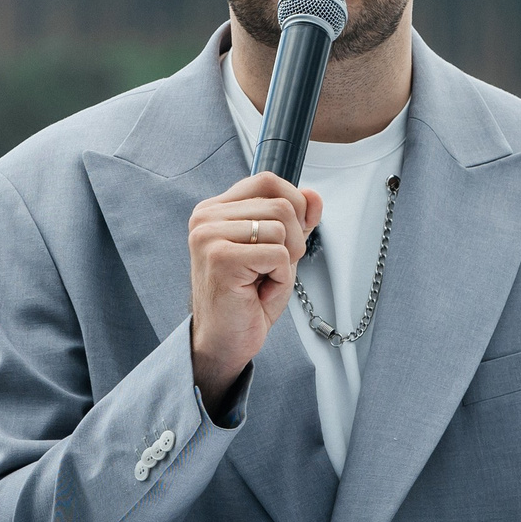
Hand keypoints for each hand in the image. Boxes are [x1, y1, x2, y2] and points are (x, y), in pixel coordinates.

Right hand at [188, 171, 320, 403]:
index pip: (267, 180)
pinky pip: (278, 254)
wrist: (225, 341)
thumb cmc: (247, 298)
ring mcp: (209, 236)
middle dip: (294, 240)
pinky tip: (258, 290)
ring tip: (263, 279)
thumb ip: (296, 220)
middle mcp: (206, 217)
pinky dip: (280, 277)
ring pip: (281, 227)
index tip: (292, 235)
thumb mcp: (279, 251)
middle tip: (273, 268)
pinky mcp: (220, 258)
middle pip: (281, 204)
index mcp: (215, 209)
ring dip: (287, 261)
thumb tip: (314, 196)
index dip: (295, 203)